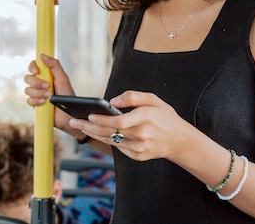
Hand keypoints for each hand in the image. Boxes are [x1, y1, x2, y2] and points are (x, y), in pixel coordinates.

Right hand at [24, 54, 75, 130]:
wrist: (69, 114)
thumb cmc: (68, 96)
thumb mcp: (63, 78)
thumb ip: (54, 65)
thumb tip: (42, 55)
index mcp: (46, 75)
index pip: (33, 66)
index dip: (32, 67)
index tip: (37, 71)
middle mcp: (40, 83)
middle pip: (28, 78)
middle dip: (36, 83)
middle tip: (48, 87)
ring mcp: (37, 94)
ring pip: (27, 90)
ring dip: (38, 93)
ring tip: (49, 97)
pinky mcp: (35, 104)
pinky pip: (29, 101)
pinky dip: (36, 101)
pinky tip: (44, 103)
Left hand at [69, 90, 191, 161]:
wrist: (180, 142)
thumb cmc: (165, 117)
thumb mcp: (153, 99)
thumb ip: (133, 97)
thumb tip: (112, 102)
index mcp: (146, 119)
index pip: (119, 121)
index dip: (102, 120)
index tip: (89, 115)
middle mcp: (141, 136)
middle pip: (110, 132)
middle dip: (89, 127)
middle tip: (74, 121)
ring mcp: (139, 148)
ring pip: (110, 140)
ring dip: (93, 133)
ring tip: (79, 125)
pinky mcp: (137, 156)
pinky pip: (117, 147)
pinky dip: (106, 139)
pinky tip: (95, 132)